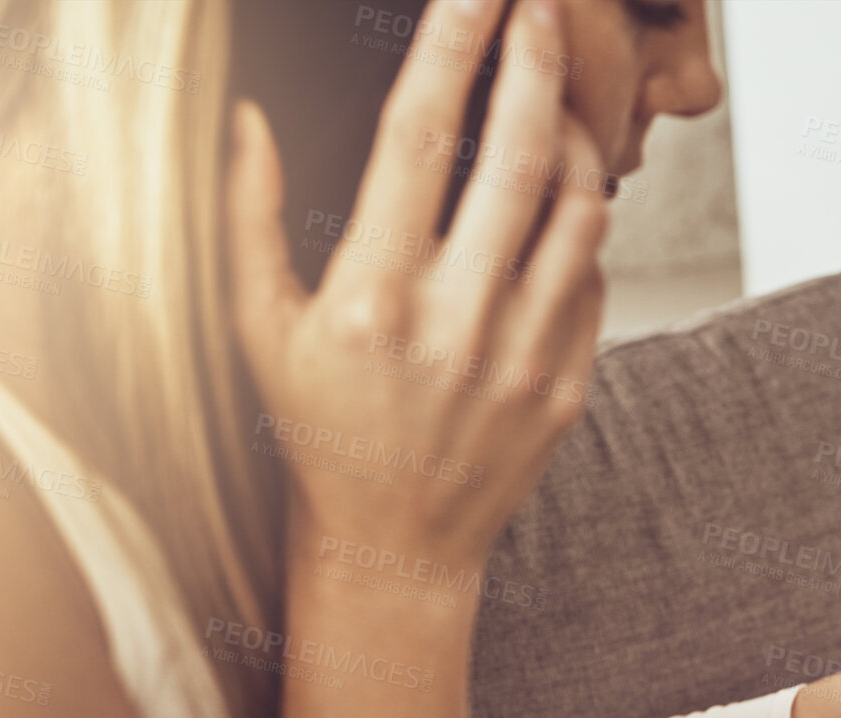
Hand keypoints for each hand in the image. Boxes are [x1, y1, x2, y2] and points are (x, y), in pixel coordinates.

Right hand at [226, 0, 605, 568]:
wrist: (398, 542)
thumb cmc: (320, 430)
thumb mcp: (260, 332)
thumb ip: (248, 220)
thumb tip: (246, 117)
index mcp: (370, 297)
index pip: (416, 137)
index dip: (450, 46)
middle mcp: (455, 323)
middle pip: (516, 156)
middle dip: (535, 62)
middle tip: (542, 9)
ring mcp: (522, 359)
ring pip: (579, 212)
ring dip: (575, 139)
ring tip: (555, 105)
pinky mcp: (567, 388)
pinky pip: (593, 278)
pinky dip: (583, 228)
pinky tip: (559, 208)